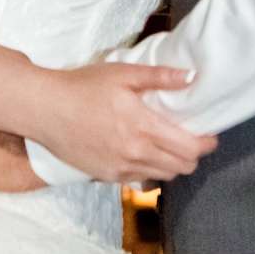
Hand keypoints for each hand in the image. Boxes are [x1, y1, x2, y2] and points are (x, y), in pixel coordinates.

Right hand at [33, 64, 215, 185]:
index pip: (189, 148)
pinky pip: (139, 180)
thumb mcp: (122, 74)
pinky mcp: (106, 176)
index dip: (206, 144)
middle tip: (192, 140)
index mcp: (143, 127)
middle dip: (193, 156)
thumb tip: (192, 77)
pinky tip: (144, 154)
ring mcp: (120, 168)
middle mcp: (135, 153)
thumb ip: (160, 77)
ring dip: (173, 165)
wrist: (44, 110)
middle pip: (182, 167)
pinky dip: (150, 170)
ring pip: (163, 177)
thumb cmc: (82, 87)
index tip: (210, 135)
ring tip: (170, 147)